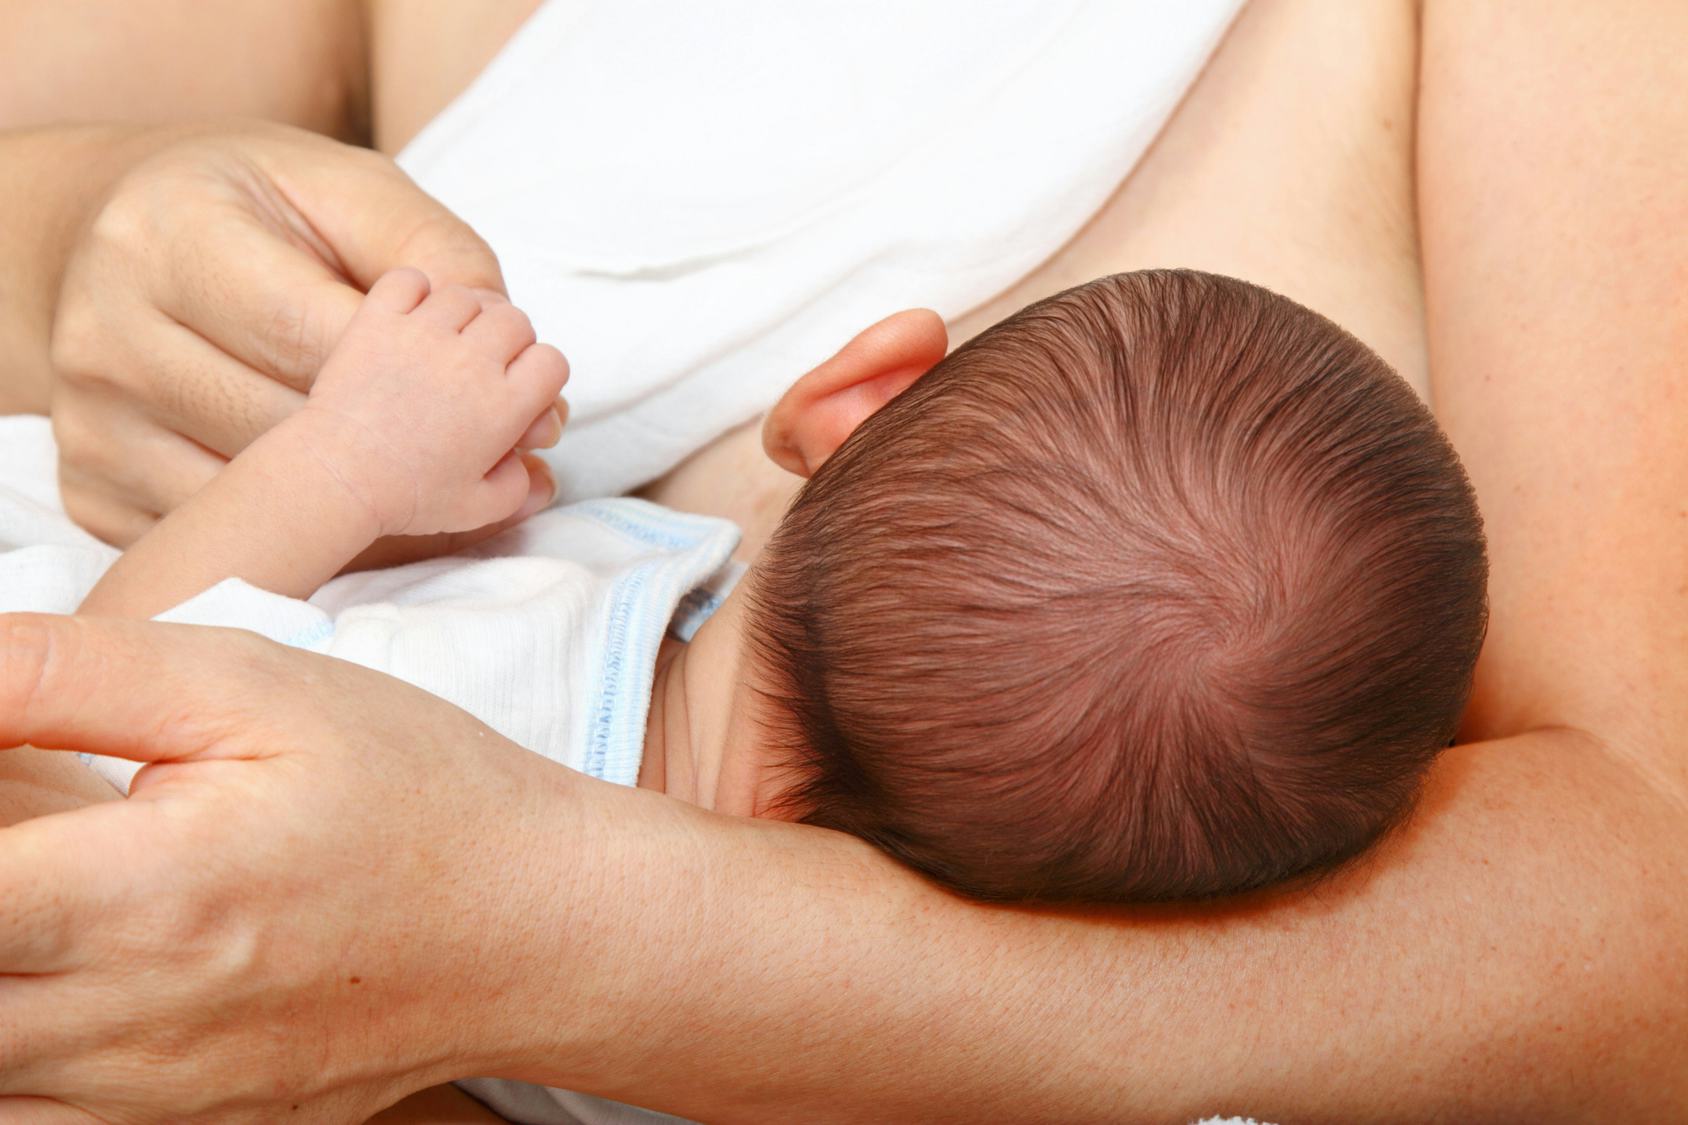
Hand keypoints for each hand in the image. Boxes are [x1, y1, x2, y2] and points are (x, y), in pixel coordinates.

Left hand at [0, 614, 598, 1121]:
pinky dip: (22, 1060)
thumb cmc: (413, 792)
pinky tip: (66, 980)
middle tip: (30, 847)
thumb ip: (67, 674)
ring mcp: (157, 1103)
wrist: (541, 927)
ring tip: (50, 905)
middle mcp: (130, 1025)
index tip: (1, 796)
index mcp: (142, 895)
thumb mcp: (254, 687)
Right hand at [46, 122, 554, 555]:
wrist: (126, 240)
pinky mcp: (94, 487)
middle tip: (472, 438)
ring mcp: (94, 420)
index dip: (414, 373)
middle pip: (282, 426)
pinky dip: (300, 531)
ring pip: (254, 497)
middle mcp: (110, 332)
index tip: (491, 389)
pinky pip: (220, 535)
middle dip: (397, 440)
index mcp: (171, 237)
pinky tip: (348, 496)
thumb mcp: (347, 194)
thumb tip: (514, 342)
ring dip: (359, 498)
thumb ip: (438, 253)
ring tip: (417, 464)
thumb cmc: (260, 213)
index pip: (309, 334)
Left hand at [296, 269, 568, 536]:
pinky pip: (409, 280)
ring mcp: (424, 335)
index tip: (521, 389)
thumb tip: (534, 467)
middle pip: (515, 321)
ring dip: (464, 316)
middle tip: (486, 364)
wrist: (340, 478)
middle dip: (509, 342)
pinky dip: (414, 291)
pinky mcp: (379, 321)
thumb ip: (522, 485)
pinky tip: (410, 318)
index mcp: (504, 405)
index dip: (541, 374)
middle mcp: (471, 361)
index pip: (552, 361)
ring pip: (465, 296)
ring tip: (446, 343)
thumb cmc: (409, 497)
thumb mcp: (481, 508)